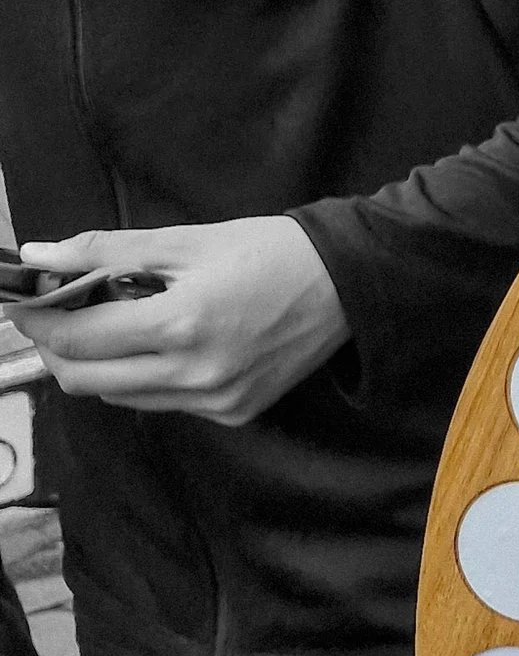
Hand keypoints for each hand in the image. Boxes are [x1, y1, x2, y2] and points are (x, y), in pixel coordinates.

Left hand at [13, 220, 348, 424]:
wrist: (349, 283)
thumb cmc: (270, 250)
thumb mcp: (187, 240)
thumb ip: (107, 251)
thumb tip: (40, 256)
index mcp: (181, 324)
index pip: (79, 340)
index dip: (39, 322)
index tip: (26, 302)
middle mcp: (194, 375)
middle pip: (87, 381)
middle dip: (57, 349)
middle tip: (57, 317)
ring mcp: (215, 402)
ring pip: (120, 397)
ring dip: (100, 364)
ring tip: (111, 325)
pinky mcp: (233, 415)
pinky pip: (162, 402)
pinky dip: (144, 376)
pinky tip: (162, 345)